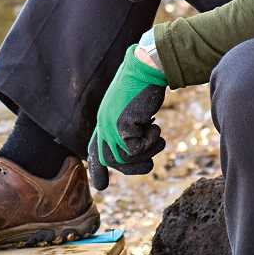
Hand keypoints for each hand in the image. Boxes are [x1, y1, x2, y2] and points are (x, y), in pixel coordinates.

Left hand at [87, 45, 167, 190]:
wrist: (148, 67)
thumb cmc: (145, 85)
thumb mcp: (133, 109)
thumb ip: (128, 126)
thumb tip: (131, 148)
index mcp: (104, 120)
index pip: (96, 149)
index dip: (98, 168)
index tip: (101, 187)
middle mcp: (103, 124)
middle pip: (113, 160)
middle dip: (134, 168)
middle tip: (150, 164)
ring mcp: (109, 125)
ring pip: (125, 158)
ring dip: (147, 151)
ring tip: (157, 136)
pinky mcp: (120, 125)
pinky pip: (135, 149)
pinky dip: (151, 142)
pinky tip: (155, 126)